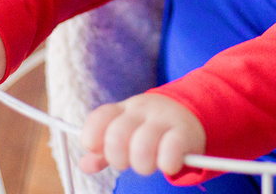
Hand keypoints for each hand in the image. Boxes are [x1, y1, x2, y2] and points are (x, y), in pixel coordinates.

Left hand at [80, 93, 205, 176]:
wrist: (190, 111)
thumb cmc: (150, 128)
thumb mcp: (126, 131)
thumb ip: (104, 148)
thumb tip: (85, 164)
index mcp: (123, 110)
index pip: (100, 117)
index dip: (92, 137)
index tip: (96, 149)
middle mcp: (142, 111)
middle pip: (117, 135)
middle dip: (118, 158)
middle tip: (128, 162)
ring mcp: (164, 119)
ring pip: (142, 145)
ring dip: (142, 164)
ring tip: (149, 165)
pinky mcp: (185, 133)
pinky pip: (171, 150)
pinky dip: (167, 163)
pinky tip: (168, 164)